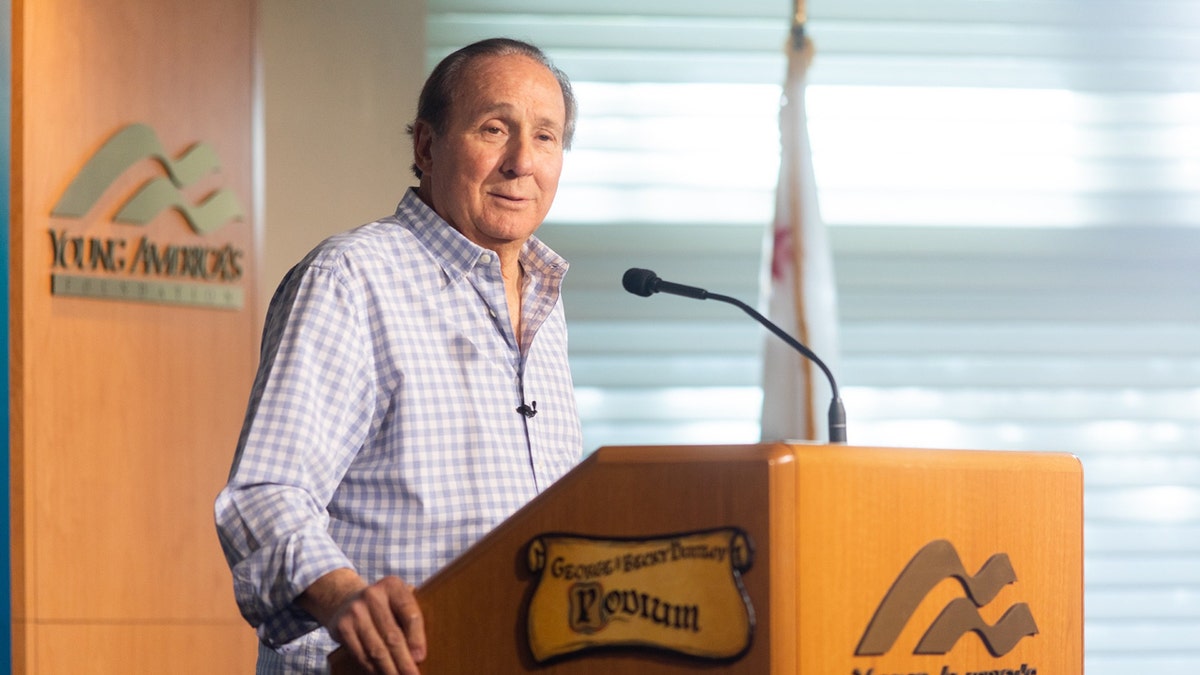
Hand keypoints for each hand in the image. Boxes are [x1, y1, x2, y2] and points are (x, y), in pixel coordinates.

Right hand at [301, 570, 426, 674]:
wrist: (344, 599)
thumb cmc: (383, 606)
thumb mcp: (397, 601)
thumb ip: (409, 619)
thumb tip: (418, 655)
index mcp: (393, 586)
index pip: (409, 614)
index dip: (416, 638)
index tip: (420, 658)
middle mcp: (372, 595)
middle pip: (392, 636)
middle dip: (404, 662)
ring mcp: (355, 611)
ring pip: (376, 649)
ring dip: (390, 670)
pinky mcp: (341, 627)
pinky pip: (361, 655)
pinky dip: (373, 669)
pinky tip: (382, 674)